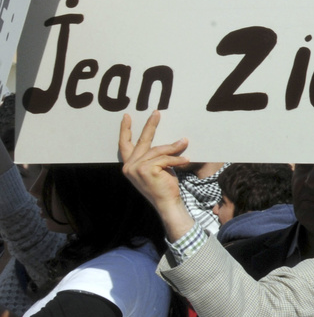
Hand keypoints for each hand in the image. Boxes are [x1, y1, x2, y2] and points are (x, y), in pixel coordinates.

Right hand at [118, 111, 195, 240]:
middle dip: (150, 126)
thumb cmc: (164, 185)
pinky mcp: (146, 170)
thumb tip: (170, 141)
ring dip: (173, 147)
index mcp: (129, 165)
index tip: (127, 116)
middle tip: (157, 113)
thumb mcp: (158, 167)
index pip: (124, 144)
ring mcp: (135, 168)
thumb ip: (156, 155)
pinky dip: (177, 158)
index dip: (125, 130)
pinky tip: (186, 159)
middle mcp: (128, 166)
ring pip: (157, 150)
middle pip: (142, 141)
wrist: (167, 202)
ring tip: (184, 142)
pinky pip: (165, 158)